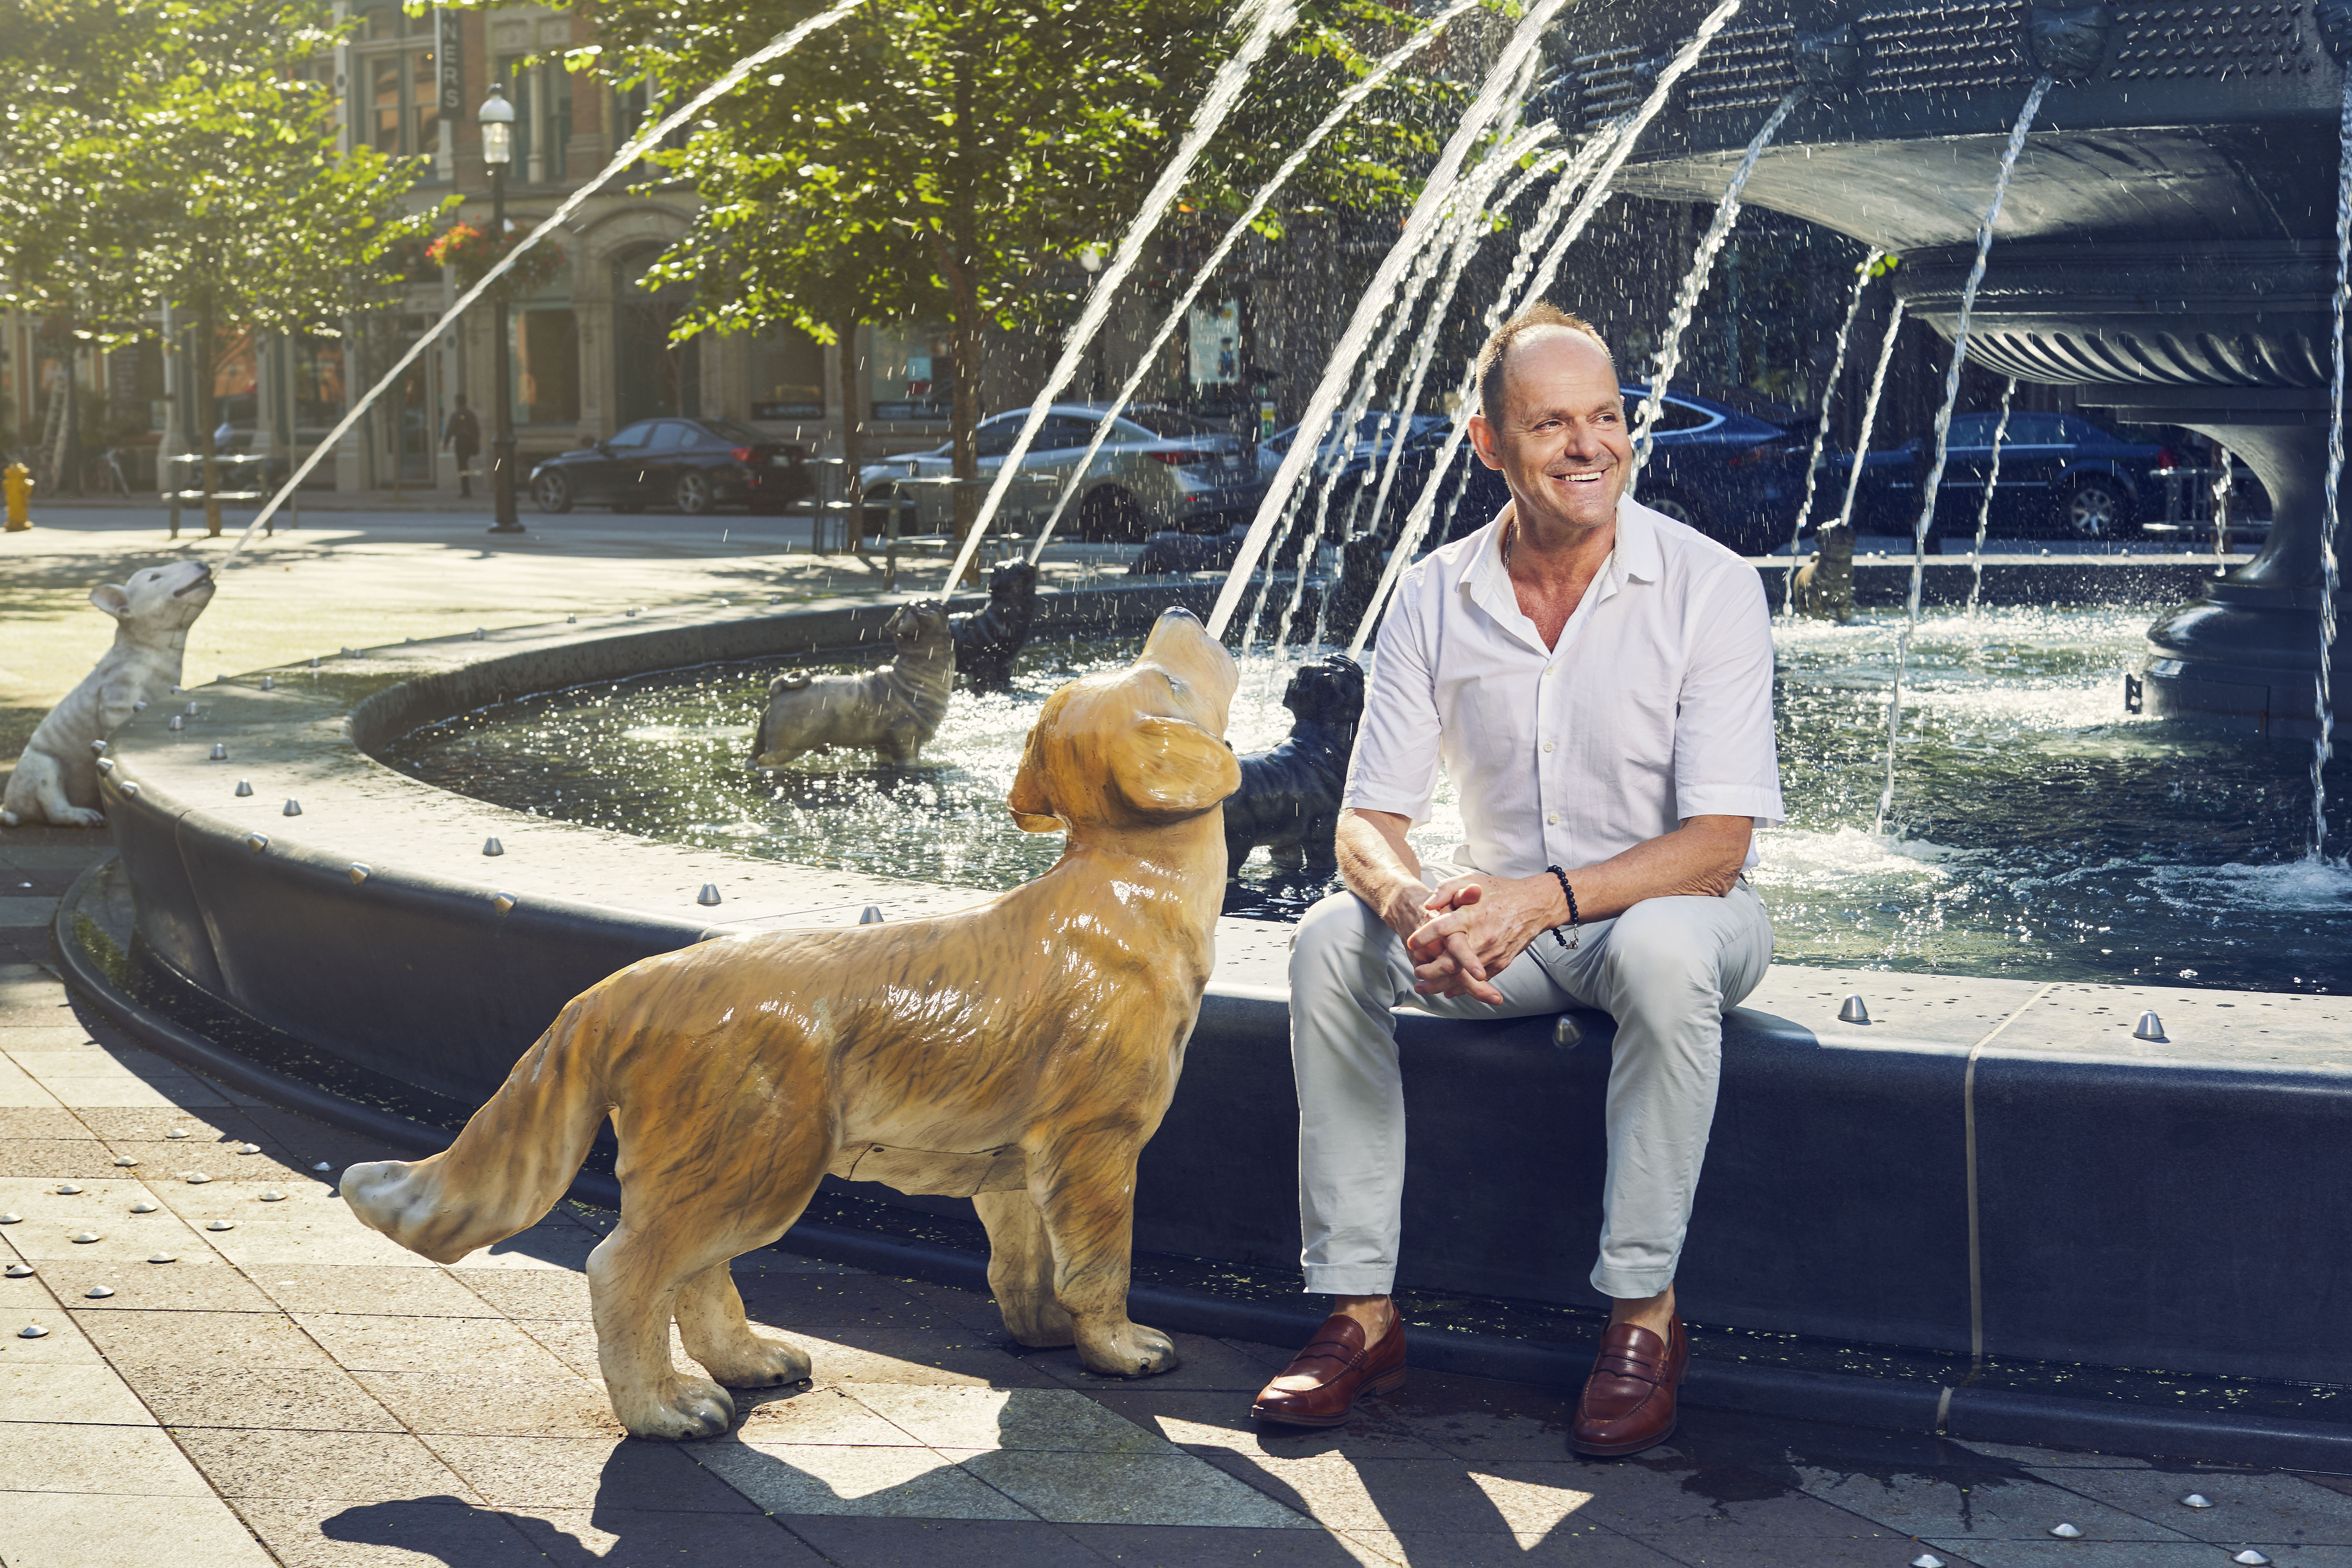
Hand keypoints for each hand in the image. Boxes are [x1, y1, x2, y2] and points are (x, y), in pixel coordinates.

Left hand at [1403, 873, 1549, 1003]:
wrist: (1536, 904)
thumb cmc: (1501, 891)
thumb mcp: (1471, 880)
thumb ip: (1447, 890)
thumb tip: (1428, 906)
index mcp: (1471, 915)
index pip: (1441, 928)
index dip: (1424, 936)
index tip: (1411, 943)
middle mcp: (1481, 936)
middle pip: (1450, 961)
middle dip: (1429, 971)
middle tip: (1416, 972)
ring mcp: (1493, 952)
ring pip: (1463, 975)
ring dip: (1442, 984)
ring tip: (1424, 988)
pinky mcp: (1503, 961)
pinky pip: (1480, 980)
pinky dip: (1464, 987)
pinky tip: (1450, 990)